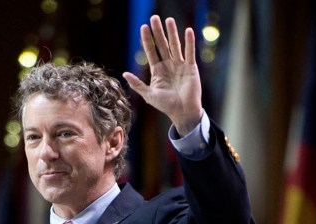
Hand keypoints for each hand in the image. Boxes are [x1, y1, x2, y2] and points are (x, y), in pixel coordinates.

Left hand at [122, 15, 202, 135]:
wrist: (182, 112)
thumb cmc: (166, 105)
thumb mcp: (149, 95)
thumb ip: (137, 84)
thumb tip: (124, 73)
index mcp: (157, 71)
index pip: (151, 51)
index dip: (147, 40)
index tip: (143, 27)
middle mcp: (168, 65)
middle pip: (162, 45)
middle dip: (158, 32)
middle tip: (154, 18)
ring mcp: (179, 65)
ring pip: (175, 45)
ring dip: (172, 32)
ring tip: (168, 19)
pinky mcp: (191, 67)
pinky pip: (189, 52)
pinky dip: (189, 42)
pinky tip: (188, 31)